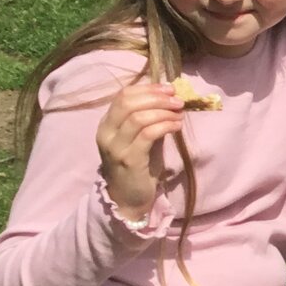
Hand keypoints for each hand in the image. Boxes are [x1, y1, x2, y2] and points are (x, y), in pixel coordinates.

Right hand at [96, 78, 183, 223]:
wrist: (128, 198)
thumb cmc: (137, 165)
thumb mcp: (139, 137)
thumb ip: (148, 118)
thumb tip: (170, 97)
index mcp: (106, 124)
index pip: (123, 95)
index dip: (148, 88)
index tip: (169, 88)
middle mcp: (106, 133)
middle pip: (128, 103)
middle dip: (157, 97)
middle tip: (177, 100)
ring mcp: (115, 147)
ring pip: (138, 117)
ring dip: (164, 111)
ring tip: (179, 114)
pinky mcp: (129, 160)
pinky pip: (148, 134)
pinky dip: (165, 125)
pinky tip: (177, 126)